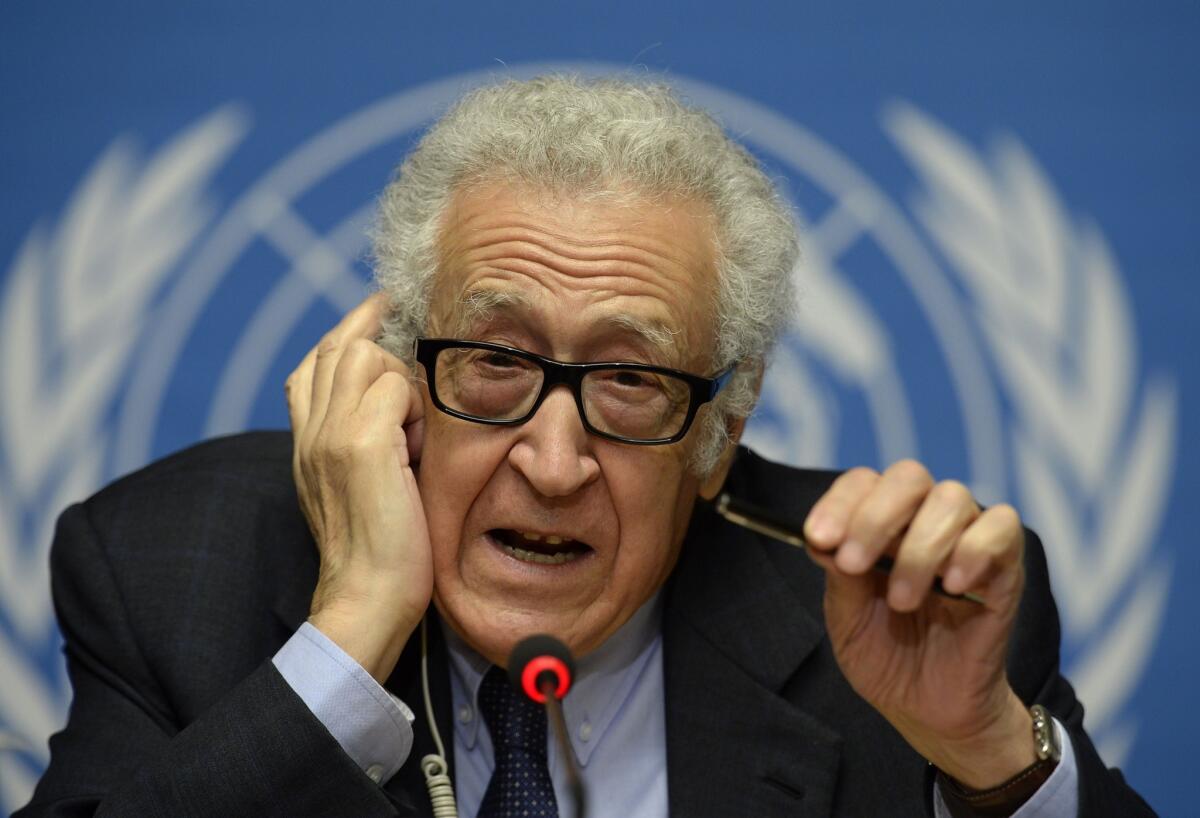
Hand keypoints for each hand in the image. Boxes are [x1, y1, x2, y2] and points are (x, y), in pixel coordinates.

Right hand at [286, 292, 429, 682]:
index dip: (349, 330)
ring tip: (411, 429)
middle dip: (376, 330)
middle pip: (337, 346)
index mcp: (305, 441)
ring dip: (399, 379)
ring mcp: (331, 435)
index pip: (315, 363)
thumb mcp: (358, 487)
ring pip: (363, 355)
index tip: (380, 312)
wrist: (367, 598)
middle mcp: (310, 431)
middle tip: (409, 337)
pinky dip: (413, 407)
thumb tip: (399, 404)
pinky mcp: (360, 446)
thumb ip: (362, 441)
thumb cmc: (379, 550)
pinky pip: (394, 387)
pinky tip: (416, 446)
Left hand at [803, 460, 1035, 788]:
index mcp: (880, 524)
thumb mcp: (848, 619)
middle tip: (853, 564)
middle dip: (875, 517)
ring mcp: (967, 538)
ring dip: (919, 548)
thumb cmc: (884, 656)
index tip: (817, 538)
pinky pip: (1002, 528)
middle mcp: (924, 519)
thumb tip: (822, 539)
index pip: (862, 483)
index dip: (838, 503)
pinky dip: (973, 550)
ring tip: (903, 600)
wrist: (928, 708)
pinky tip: (952, 587)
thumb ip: (840, 576)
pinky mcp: (1005, 566)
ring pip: (952, 499)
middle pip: (907, 477)